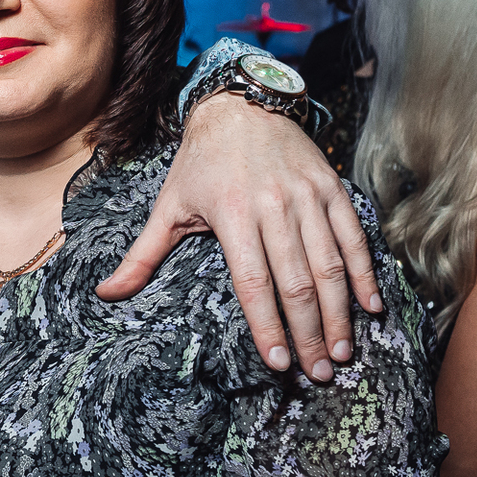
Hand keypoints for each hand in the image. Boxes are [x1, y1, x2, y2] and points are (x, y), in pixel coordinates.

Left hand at [97, 94, 381, 380]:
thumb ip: (142, 255)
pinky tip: (370, 306)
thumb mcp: (167, 206)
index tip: (278, 363)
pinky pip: (353, 236)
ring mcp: (307, 196)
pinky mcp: (331, 186)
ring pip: (329, 264)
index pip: (254, 283)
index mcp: (232, 215)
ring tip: (341, 352)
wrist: (240, 103)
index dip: (268, 325)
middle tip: (318, 373)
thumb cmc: (200, 161)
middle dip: (309, 333)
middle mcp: (274, 206)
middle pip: (297, 282)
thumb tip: (105, 295)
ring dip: (338, 312)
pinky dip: (364, 272)